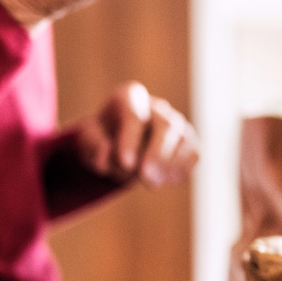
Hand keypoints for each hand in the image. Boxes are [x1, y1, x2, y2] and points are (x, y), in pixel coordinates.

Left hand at [74, 82, 197, 187]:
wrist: (118, 143)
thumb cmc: (102, 137)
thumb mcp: (87, 139)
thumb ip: (92, 145)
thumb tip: (105, 156)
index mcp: (130, 97)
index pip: (134, 114)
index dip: (130, 139)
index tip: (125, 162)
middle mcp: (158, 108)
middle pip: (166, 125)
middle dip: (158, 153)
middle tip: (146, 177)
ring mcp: (178, 124)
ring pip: (184, 141)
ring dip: (170, 165)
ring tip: (151, 183)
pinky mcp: (189, 143)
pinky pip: (194, 155)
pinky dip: (182, 169)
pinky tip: (165, 180)